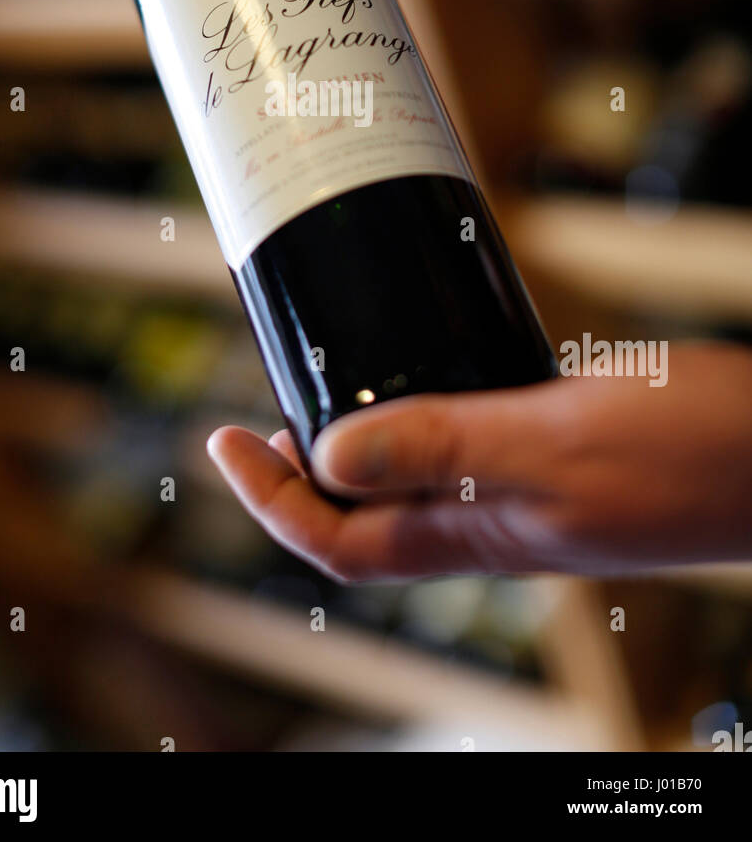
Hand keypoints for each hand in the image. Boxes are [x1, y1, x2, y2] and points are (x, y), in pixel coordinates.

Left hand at [207, 344, 751, 580]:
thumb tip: (328, 455)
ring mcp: (527, 492)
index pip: (342, 541)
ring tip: (319, 395)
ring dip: (354, 450)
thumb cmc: (691, 451)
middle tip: (258, 418)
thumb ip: (445, 446)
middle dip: (298, 478)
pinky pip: (463, 448)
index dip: (272, 501)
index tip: (223, 442)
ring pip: (411, 485)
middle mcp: (495, 521)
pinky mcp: (559, 453)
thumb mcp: (554, 437)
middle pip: (365, 520)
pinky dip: (420, 418)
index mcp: (482, 532)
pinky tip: (421, 373)